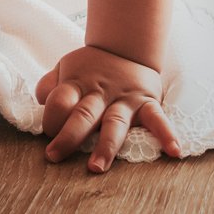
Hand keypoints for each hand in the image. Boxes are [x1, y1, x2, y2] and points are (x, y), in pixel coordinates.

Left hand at [35, 44, 179, 170]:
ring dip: (106, 146)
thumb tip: (41, 100)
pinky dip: (166, 134)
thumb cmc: (90, 67)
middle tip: (54, 156)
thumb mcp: (65, 67)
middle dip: (68, 137)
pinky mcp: (147, 103)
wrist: (126, 46)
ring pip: (115, 123)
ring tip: (96, 167)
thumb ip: (49, 85)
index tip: (47, 133)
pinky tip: (173, 152)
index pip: (59, 100)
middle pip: (83, 115)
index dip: (51, 116)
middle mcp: (100, 92)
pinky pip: (158, 119)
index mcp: (77, 83)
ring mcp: (125, 98)